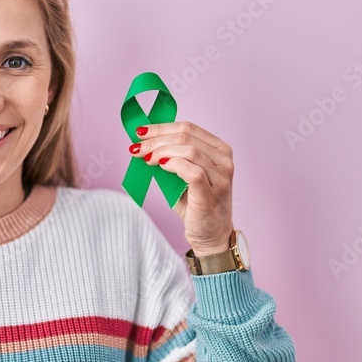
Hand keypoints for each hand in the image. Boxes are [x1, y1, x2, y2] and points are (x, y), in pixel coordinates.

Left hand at [129, 120, 233, 255]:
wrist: (211, 234)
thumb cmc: (196, 204)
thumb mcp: (184, 175)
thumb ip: (172, 157)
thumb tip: (144, 144)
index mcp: (219, 150)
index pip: (189, 127)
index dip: (162, 127)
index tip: (141, 132)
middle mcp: (224, 160)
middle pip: (186, 136)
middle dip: (156, 140)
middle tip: (137, 147)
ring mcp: (221, 176)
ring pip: (188, 151)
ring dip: (161, 151)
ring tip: (145, 158)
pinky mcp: (212, 192)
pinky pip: (191, 171)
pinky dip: (173, 164)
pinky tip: (160, 166)